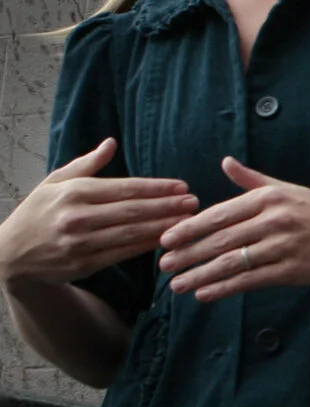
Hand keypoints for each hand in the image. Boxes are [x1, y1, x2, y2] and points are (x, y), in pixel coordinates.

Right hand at [0, 140, 195, 288]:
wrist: (11, 254)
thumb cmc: (39, 212)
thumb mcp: (55, 182)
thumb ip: (86, 164)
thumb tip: (111, 143)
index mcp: (73, 192)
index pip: (124, 188)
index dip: (157, 188)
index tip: (182, 186)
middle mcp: (76, 216)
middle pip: (132, 210)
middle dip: (167, 206)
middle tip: (194, 202)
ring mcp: (80, 242)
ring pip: (131, 233)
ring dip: (164, 226)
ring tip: (190, 220)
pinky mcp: (84, 263)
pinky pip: (123, 253)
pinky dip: (147, 246)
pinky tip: (167, 239)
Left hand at [159, 159, 309, 301]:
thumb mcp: (289, 189)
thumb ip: (253, 180)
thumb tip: (225, 162)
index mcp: (269, 198)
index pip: (219, 214)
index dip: (189, 228)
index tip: (165, 239)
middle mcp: (275, 220)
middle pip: (220, 239)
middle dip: (188, 253)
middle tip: (164, 265)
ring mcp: (284, 246)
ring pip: (232, 262)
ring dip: (200, 274)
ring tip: (177, 285)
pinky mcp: (292, 270)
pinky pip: (251, 280)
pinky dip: (225, 288)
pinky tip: (205, 294)